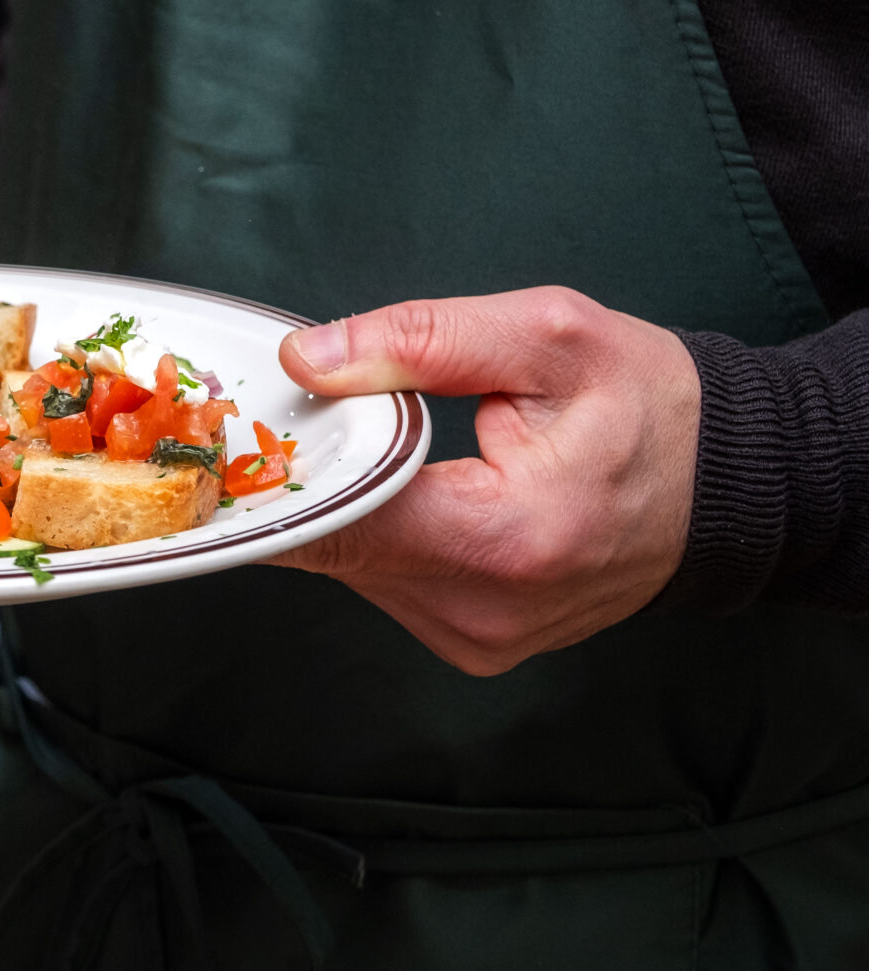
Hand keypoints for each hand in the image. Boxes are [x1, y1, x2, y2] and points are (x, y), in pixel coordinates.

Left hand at [271, 286, 700, 675]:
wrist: (721, 483)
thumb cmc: (647, 406)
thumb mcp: (546, 336)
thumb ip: (419, 341)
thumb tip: (310, 359)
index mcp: (509, 539)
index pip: (344, 517)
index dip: (290, 466)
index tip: (260, 424)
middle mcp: (486, 610)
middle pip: (335, 543)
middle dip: (316, 475)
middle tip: (318, 414)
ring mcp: (478, 639)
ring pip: (348, 565)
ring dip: (349, 503)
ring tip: (387, 447)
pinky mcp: (471, 644)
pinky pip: (381, 581)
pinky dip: (378, 532)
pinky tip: (413, 491)